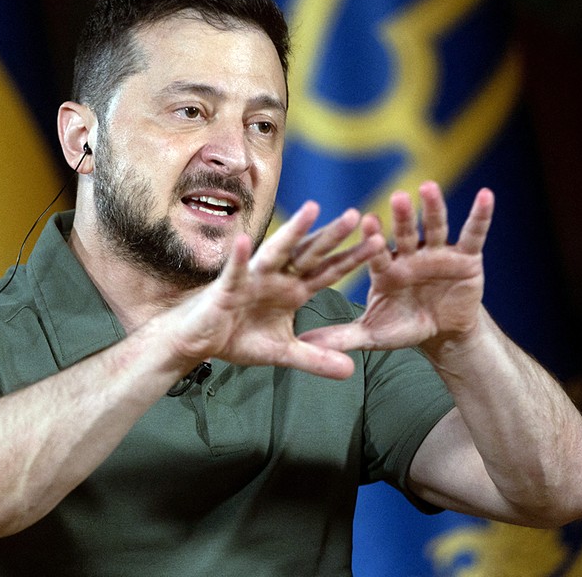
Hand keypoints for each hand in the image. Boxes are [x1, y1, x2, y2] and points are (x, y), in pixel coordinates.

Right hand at [166, 202, 385, 378]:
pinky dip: (240, 258)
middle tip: (357, 215)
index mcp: (293, 290)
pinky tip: (245, 241)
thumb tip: (350, 372)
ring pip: (277, 252)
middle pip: (310, 254)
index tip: (381, 243)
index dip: (352, 258)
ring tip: (312, 208)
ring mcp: (253, 278)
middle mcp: (278, 278)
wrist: (200, 341)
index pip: (329, 272)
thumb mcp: (284, 354)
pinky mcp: (228, 287)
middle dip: (332, 237)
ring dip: (294, 231)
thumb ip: (316, 359)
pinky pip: (236, 270)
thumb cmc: (238, 337)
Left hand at [299, 182, 493, 356]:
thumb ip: (342, 336)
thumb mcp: (374, 334)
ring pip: (435, 227)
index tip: (366, 220)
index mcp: (387, 269)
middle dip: (402, 217)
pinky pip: (474, 233)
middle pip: (405, 233)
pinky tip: (486, 196)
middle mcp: (410, 255)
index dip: (373, 238)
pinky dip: (481, 216)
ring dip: (434, 208)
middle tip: (396, 197)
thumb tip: (304, 343)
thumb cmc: (405, 327)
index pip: (377, 252)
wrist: (444, 333)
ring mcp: (438, 253)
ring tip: (429, 187)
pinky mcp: (466, 256)